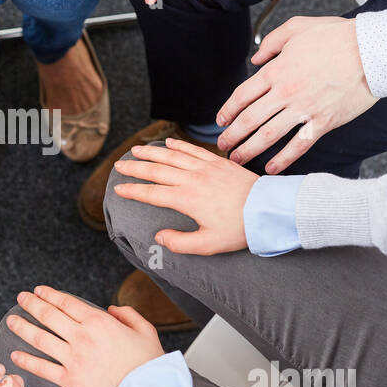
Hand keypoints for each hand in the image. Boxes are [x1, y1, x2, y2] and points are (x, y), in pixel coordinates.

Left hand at [7, 286, 162, 386]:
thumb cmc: (148, 364)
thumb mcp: (144, 330)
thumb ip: (127, 314)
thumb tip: (110, 309)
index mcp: (98, 322)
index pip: (66, 302)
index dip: (49, 294)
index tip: (38, 290)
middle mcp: (81, 337)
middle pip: (49, 315)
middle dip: (31, 304)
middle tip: (20, 298)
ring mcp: (73, 359)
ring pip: (40, 338)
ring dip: (22, 327)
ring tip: (11, 320)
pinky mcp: (69, 381)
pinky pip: (42, 368)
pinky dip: (26, 361)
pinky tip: (14, 356)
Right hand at [112, 138, 257, 254]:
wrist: (268, 209)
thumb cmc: (240, 229)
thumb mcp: (208, 244)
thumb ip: (180, 243)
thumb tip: (159, 237)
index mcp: (186, 199)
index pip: (151, 193)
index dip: (132, 191)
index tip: (118, 189)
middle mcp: (191, 179)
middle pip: (157, 170)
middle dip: (135, 167)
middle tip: (120, 165)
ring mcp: (205, 168)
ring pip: (172, 155)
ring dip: (152, 151)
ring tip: (136, 149)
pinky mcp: (218, 162)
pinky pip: (193, 149)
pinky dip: (178, 144)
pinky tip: (169, 141)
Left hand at [217, 16, 377, 172]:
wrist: (372, 50)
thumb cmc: (337, 36)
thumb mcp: (297, 27)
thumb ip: (272, 43)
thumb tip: (256, 59)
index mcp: (276, 71)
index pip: (242, 96)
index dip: (227, 111)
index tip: (220, 121)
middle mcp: (286, 92)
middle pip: (249, 119)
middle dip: (232, 135)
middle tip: (222, 145)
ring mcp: (304, 109)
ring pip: (268, 135)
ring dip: (249, 149)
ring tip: (237, 159)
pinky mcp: (324, 122)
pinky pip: (299, 145)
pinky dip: (284, 159)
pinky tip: (271, 168)